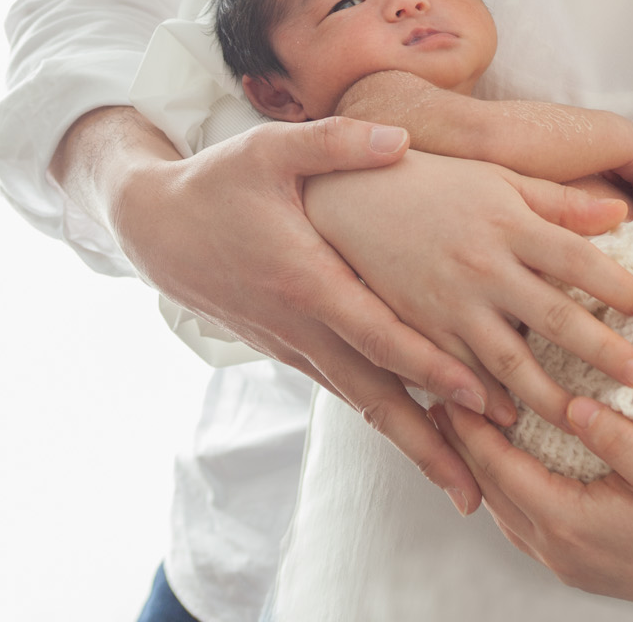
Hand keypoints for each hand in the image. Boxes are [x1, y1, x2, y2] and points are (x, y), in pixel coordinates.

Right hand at [53, 106, 494, 510]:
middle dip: (425, 445)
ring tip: (458, 479)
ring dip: (407, 440)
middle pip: (372, 395)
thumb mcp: (271, 149)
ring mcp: (291, 343)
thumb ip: (336, 144)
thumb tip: (399, 140)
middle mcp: (299, 325)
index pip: (376, 334)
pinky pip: (341, 385)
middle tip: (477, 492)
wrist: (155, 227)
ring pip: (358, 399)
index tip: (477, 397)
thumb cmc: (217, 181)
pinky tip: (414, 425)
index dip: (428, 367)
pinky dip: (380, 409)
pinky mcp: (286, 346)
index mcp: (304, 279)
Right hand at [305, 149, 632, 425]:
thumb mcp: (495, 176)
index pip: (575, 256)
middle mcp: (483, 265)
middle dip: (603, 351)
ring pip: (509, 361)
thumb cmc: (430, 181)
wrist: (344, 195)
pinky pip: (456, 376)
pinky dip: (485, 404)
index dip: (614, 283)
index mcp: (506, 221)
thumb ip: (555, 199)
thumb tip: (617, 212)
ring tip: (588, 421)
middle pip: (555, 315)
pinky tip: (513, 426)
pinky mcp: (416, 331)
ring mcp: (448, 303)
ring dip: (551, 395)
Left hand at [435, 396, 632, 612]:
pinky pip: (524, 522)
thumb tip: (573, 403)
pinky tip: (504, 466)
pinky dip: (505, 489)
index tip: (448, 389)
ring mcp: (568, 560)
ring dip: (480, 468)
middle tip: (437, 399)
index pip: (500, 469)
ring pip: (503, 509)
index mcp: (571, 522)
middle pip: (491, 490)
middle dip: (462, 445)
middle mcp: (559, 548)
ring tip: (459, 427)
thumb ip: (618, 439)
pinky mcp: (580, 562)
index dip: (471, 429)